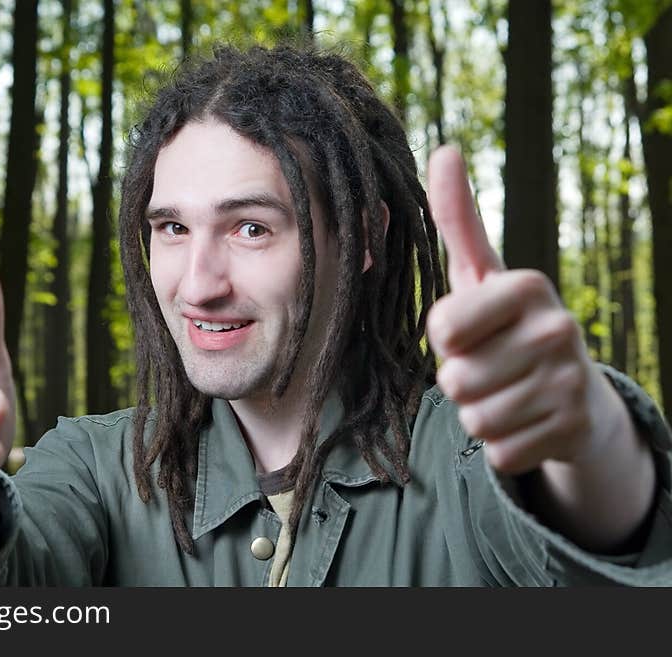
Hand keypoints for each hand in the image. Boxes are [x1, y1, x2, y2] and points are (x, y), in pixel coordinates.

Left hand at [425, 146, 618, 474]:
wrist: (571, 389)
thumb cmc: (504, 324)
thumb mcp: (479, 273)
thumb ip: (456, 218)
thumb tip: (443, 149)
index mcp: (527, 285)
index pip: (443, 328)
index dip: (445, 337)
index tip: (471, 329)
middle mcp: (558, 329)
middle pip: (456, 379)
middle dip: (460, 380)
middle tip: (490, 365)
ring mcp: (572, 382)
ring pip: (476, 419)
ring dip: (479, 412)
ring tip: (506, 391)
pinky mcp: (574, 430)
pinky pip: (500, 452)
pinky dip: (503, 443)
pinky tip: (525, 420)